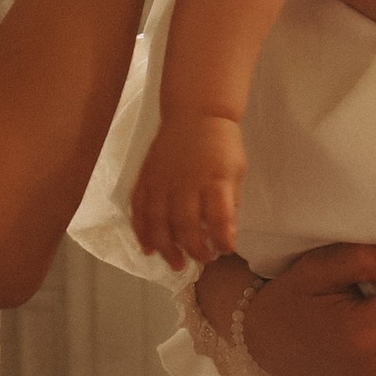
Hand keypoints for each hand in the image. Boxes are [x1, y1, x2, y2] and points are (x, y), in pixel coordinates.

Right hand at [135, 114, 247, 269]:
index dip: (222, 241)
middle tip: (202, 261)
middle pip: (186, 225)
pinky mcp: (147, 178)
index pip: (219, 218)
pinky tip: (147, 248)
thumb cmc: (221, 144)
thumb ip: (229, 201)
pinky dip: (142, 231)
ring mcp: (162, 181)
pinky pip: (139, 209)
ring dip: (166, 247)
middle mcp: (187, 182)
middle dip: (194, 250)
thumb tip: (225, 234)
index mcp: (215, 179)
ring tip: (175, 263)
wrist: (195, 112)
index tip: (225, 251)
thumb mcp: (236, 170)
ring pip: (159, 222)